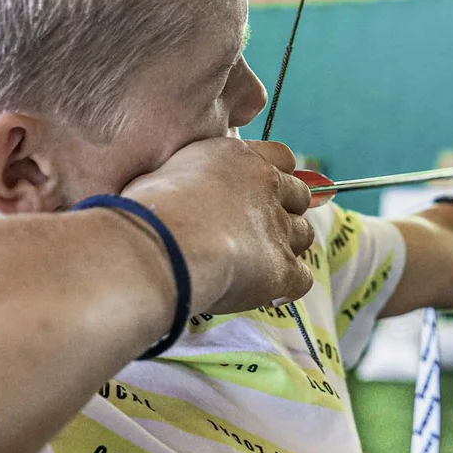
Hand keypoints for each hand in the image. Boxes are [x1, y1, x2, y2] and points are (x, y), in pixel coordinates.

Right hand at [121, 139, 314, 314]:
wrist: (161, 247)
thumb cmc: (148, 211)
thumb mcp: (164, 173)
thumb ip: (188, 177)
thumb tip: (182, 192)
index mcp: (239, 158)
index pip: (281, 157)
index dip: (277, 178)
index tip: (261, 194)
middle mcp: (267, 186)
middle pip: (300, 196)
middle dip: (286, 213)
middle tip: (258, 233)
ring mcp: (278, 226)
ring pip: (304, 235)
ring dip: (287, 249)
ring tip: (257, 265)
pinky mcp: (282, 267)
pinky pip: (301, 278)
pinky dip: (287, 287)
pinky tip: (266, 294)